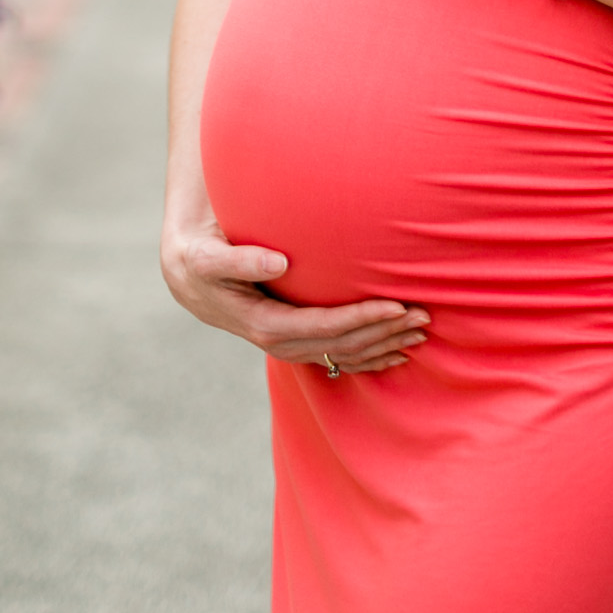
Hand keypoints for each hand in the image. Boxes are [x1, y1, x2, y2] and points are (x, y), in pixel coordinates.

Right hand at [161, 223, 428, 372]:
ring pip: (343, 352)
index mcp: (262, 323)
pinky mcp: (295, 337)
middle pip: (340, 344)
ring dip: (383, 344)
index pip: (322, 327)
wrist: (189, 275)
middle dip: (383, 332)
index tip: (395, 306)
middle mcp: (279, 340)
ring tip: (421, 332)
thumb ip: (239, 261)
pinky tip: (397, 352)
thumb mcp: (208, 257)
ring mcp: (289, 342)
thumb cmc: (200, 257)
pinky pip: (337, 353)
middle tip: (423, 316)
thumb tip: (279, 264)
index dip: (360, 319)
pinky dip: (369, 354)